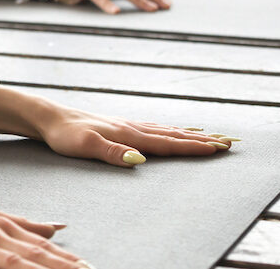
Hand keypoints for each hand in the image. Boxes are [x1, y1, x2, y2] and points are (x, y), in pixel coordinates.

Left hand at [38, 107, 235, 167]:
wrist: (50, 118)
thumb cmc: (65, 135)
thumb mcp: (85, 147)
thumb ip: (113, 153)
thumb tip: (140, 161)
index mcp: (129, 135)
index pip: (167, 144)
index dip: (194, 148)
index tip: (219, 149)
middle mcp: (132, 128)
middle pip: (174, 135)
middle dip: (202, 140)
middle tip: (230, 142)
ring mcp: (127, 125)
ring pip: (166, 130)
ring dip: (190, 134)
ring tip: (212, 136)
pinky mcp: (120, 126)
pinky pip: (153, 129)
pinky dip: (170, 131)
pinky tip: (172, 132)